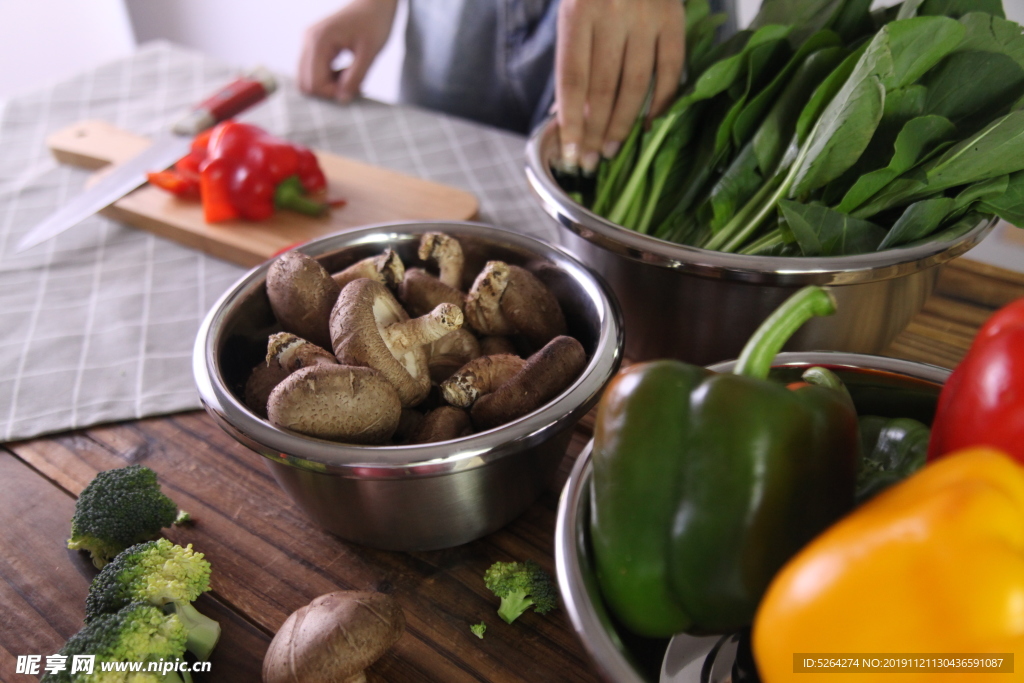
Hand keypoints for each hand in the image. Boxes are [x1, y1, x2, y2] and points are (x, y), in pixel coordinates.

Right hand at [298, 0, 399, 102]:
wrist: (374, 3)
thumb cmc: (375, 22)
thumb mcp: (370, 53)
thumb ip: (355, 78)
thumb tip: (342, 99)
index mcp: (319, 41)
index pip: (313, 83)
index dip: (332, 93)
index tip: (353, 88)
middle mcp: (308, 40)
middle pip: (305, 83)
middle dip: (328, 91)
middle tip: (352, 84)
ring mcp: (308, 42)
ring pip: (308, 78)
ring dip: (328, 85)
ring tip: (351, 75)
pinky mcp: (313, 45)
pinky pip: (314, 70)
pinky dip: (328, 77)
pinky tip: (346, 71)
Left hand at [555, 0, 684, 172]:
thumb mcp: (571, 12)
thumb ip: (571, 59)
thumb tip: (565, 115)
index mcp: (579, 11)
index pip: (573, 78)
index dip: (572, 120)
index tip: (570, 151)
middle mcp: (613, 13)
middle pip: (603, 87)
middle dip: (595, 130)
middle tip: (589, 161)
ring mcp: (647, 17)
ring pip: (635, 84)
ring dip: (623, 123)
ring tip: (611, 150)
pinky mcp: (674, 19)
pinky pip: (670, 70)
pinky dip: (661, 102)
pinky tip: (648, 126)